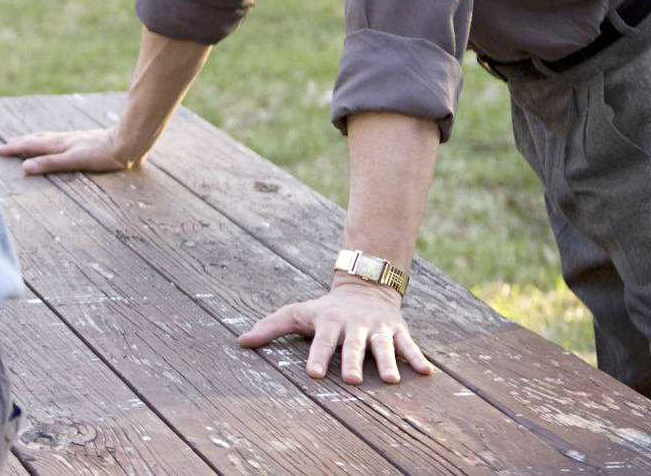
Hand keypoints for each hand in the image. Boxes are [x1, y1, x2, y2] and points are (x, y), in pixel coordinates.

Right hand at [0, 127, 144, 174]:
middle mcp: (63, 140)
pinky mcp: (81, 140)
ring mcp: (72, 139)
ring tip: (23, 140)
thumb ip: (50, 164)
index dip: (15, 148)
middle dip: (20, 142)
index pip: (31, 146)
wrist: (126, 143)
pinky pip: (56, 139)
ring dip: (31, 140)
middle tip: (5, 145)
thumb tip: (25, 166)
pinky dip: (46, 140)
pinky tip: (52, 143)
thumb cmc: (102, 155)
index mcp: (58, 145)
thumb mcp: (74, 161)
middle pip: (36, 140)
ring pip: (46, 138)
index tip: (0, 150)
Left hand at [237, 278, 433, 384]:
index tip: (314, 374)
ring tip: (390, 380)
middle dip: (352, 362)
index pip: (321, 342)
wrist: (363, 286)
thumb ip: (270, 328)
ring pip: (382, 346)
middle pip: (353, 346)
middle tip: (352, 380)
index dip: (317, 356)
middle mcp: (354, 325)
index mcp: (329, 322)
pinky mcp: (397, 330)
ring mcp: (377, 328)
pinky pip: (408, 345)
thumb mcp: (296, 313)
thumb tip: (240, 342)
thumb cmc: (324, 309)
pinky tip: (425, 372)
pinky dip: (417, 357)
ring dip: (388, 361)